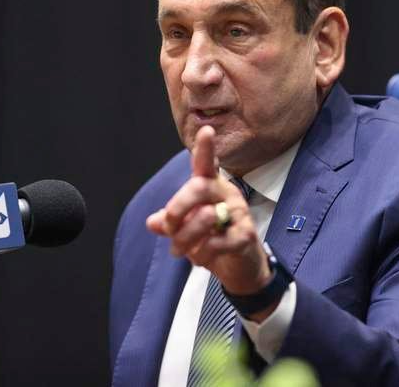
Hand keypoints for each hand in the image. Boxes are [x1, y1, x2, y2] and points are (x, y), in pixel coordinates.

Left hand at [146, 126, 271, 297]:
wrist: (239, 267)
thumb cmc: (211, 239)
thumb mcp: (184, 229)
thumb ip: (169, 223)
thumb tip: (152, 222)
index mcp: (211, 186)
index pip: (207, 163)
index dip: (206, 148)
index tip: (206, 131)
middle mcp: (227, 193)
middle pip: (199, 187)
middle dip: (177, 208)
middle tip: (168, 228)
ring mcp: (239, 212)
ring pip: (206, 217)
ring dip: (185, 238)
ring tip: (179, 249)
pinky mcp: (246, 234)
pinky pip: (216, 242)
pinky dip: (201, 254)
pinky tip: (202, 258)